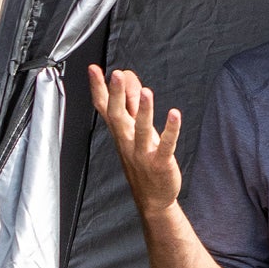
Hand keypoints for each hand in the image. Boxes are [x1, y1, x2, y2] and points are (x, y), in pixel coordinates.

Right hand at [88, 64, 182, 217]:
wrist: (153, 198)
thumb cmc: (143, 160)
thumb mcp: (134, 130)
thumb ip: (130, 103)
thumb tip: (128, 77)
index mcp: (120, 132)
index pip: (104, 107)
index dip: (98, 88)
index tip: (93, 69)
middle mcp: (127, 141)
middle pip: (117, 115)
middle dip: (116, 95)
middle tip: (116, 74)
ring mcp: (142, 153)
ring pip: (140, 129)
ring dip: (143, 110)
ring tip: (146, 91)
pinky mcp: (160, 162)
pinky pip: (165, 145)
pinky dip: (171, 130)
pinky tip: (174, 114)